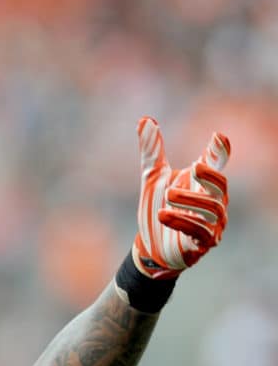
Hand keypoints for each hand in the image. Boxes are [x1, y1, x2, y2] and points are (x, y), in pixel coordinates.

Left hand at [132, 116, 229, 278]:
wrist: (149, 246)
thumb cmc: (157, 209)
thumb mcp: (151, 178)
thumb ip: (152, 151)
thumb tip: (144, 119)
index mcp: (203, 184)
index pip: (217, 164)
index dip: (219, 151)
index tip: (218, 137)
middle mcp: (213, 202)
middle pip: (221, 186)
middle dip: (210, 176)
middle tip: (194, 167)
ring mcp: (211, 225)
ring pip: (213, 210)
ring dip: (190, 201)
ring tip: (167, 197)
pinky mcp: (202, 244)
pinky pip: (200, 232)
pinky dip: (182, 222)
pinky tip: (163, 215)